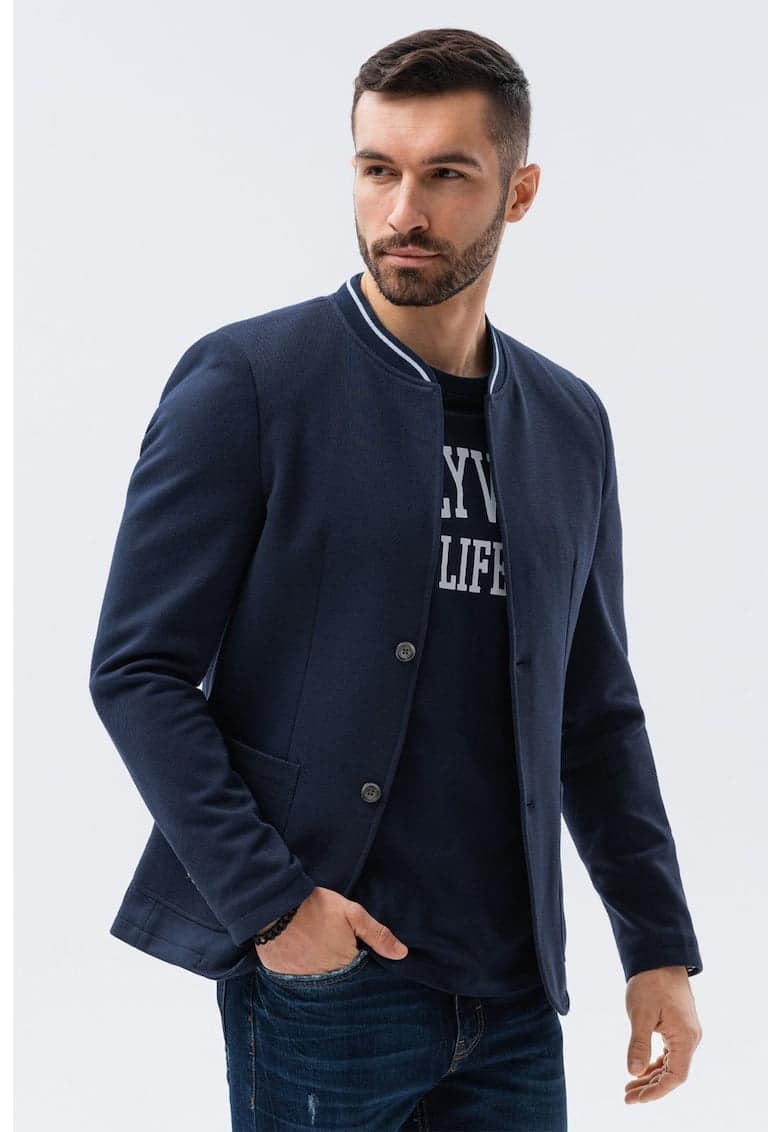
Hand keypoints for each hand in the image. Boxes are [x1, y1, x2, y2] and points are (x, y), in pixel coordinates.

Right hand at [254, 886, 408, 974]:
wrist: (275, 906)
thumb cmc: (316, 907)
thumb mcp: (352, 914)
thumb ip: (377, 934)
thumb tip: (402, 954)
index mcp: (346, 965)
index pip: (359, 973)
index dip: (358, 961)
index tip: (354, 951)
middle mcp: (326, 980)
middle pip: (339, 980)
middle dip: (340, 969)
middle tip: (331, 948)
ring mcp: (304, 981)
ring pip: (319, 982)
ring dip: (320, 973)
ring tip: (316, 953)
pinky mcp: (284, 978)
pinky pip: (298, 982)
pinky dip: (301, 973)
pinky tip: (300, 957)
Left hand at [624, 966, 702, 1103]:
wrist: (659, 957)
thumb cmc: (650, 982)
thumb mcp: (641, 1014)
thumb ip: (638, 1044)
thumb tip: (633, 1072)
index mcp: (686, 1038)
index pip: (675, 1077)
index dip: (656, 1091)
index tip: (636, 1098)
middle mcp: (690, 1038)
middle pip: (673, 1074)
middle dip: (650, 1087)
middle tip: (627, 1096)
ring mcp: (686, 1033)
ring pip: (671, 1064)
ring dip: (651, 1076)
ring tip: (630, 1085)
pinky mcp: (679, 1027)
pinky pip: (670, 1053)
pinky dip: (655, 1063)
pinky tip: (641, 1069)